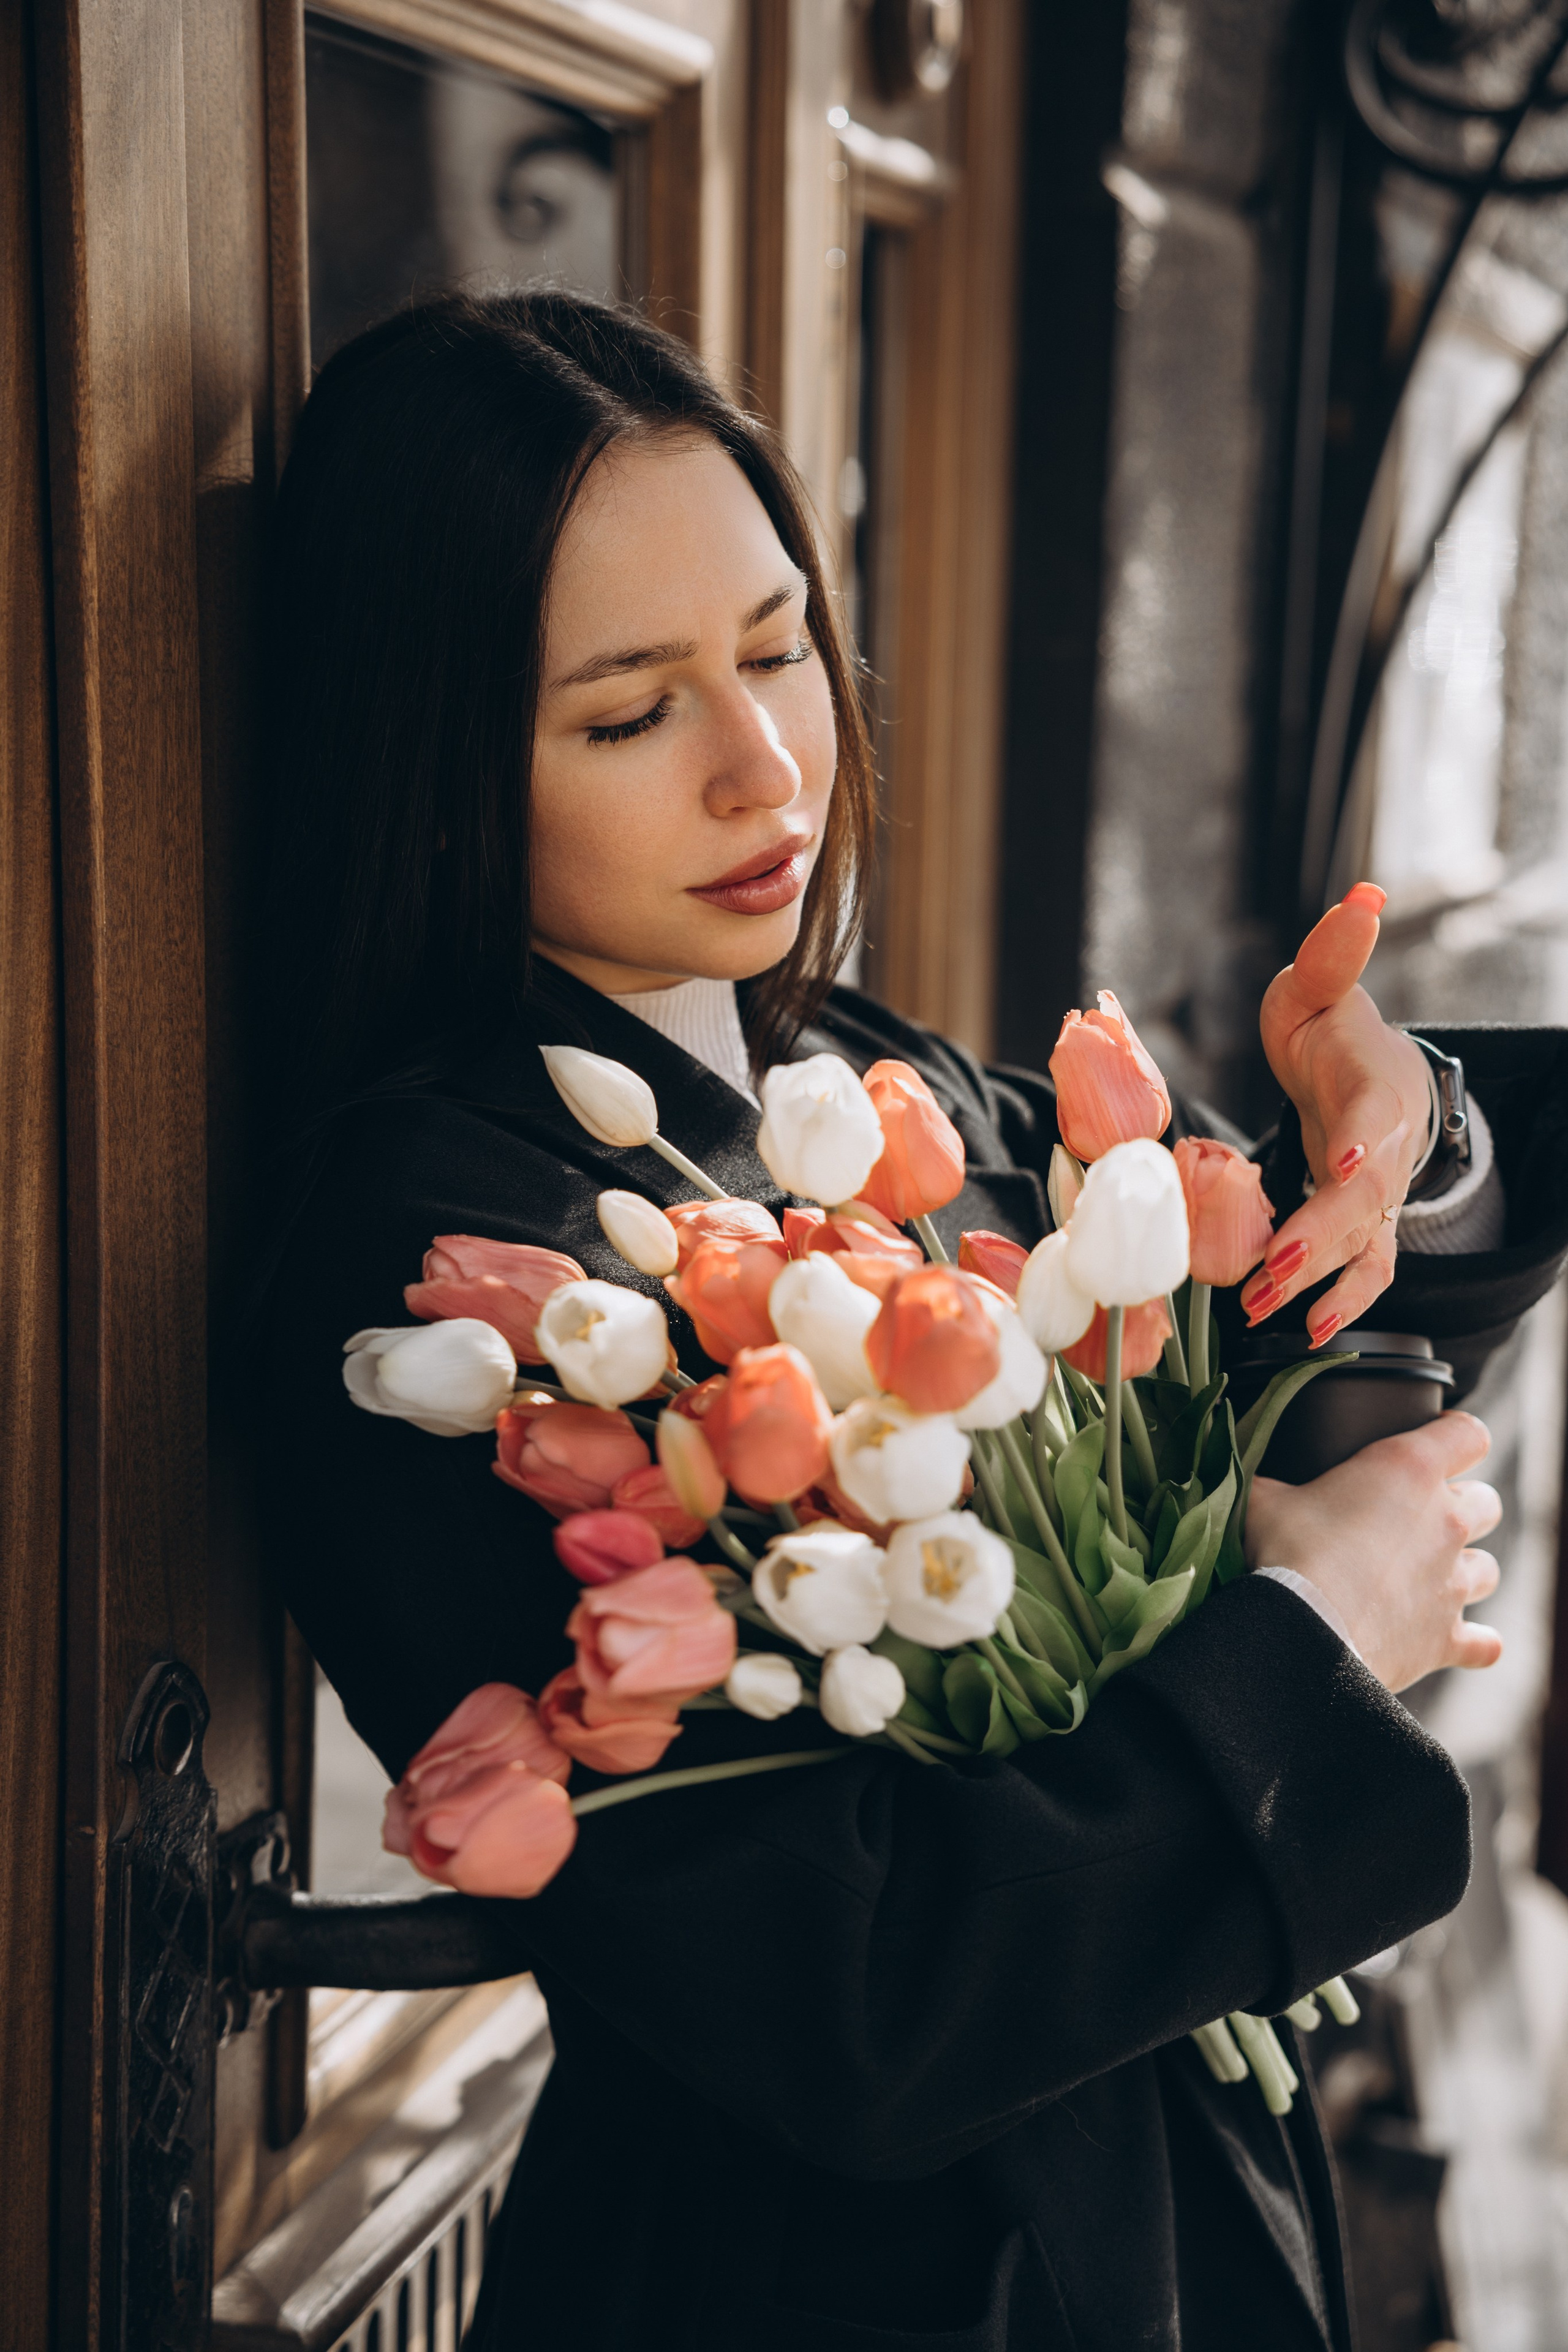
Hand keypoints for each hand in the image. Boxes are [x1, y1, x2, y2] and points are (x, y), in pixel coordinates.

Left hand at [1240, 884, 1431, 1346]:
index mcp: (1373, 1089)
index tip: (1338, 1164)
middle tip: (1276, 1266)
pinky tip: (1304, 1334)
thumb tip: (1363, 895)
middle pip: (1364, 1198)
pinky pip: (1365, 1273)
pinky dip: (1341, 1304)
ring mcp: (1379, 1196)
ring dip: (1324, 1284)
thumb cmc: (1330, 1034)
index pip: (1371, 1118)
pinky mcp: (1366, 1228)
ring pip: (1367, 1247)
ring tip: (1269, 1310)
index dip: (1358, 1144)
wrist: (1364, 1079)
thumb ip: (1332, 954)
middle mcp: (1384, 1151)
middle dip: (1323, 1234)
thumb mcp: (1318, 990)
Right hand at [1245, 1414, 1502, 1690]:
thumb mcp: (1263, 1499)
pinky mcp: (1447, 1638)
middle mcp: (1446, 1522)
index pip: (1467, 1433)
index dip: (1454, 1434)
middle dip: (1461, 1507)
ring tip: (1428, 1577)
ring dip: (1464, 1571)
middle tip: (1418, 1519)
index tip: (1435, 1442)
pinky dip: (1474, 1642)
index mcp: (1408, 1469)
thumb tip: (1238, 1474)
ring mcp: (1453, 1583)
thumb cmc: (1283, 1554)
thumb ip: (1268, 1482)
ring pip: (1488, 1569)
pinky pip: (1484, 1643)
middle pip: (1487, 1502)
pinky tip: (1455, 1640)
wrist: (1301, 1633)